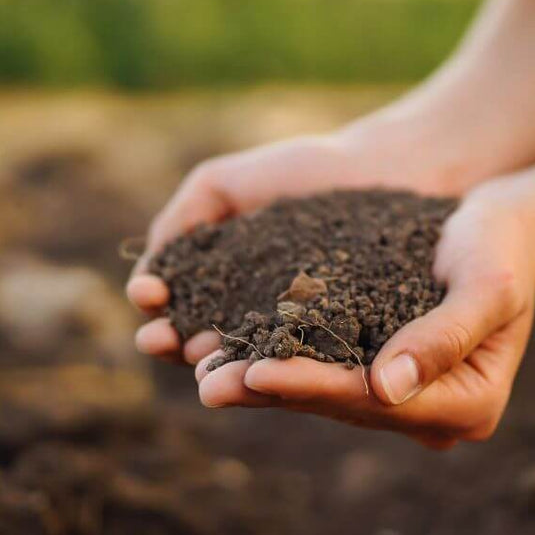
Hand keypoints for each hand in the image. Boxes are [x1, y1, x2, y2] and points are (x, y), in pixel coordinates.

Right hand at [127, 128, 452, 363]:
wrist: (386, 168)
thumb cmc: (307, 171)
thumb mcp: (225, 184)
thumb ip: (183, 219)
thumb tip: (148, 276)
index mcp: (226, 283)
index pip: (179, 307)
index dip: (158, 307)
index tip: (148, 298)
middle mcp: (257, 315)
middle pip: (204, 340)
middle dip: (176, 342)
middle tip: (160, 340)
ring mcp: (299, 333)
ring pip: (249, 358)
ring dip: (218, 363)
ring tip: (200, 359)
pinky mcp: (342, 343)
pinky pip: (307, 359)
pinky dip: (279, 366)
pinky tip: (259, 362)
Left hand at [194, 177, 534, 449]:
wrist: (507, 228)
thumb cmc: (502, 247)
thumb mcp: (487, 284)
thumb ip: (444, 336)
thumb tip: (386, 388)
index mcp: (471, 404)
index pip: (378, 401)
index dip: (315, 387)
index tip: (255, 372)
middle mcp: (437, 413)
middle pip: (345, 406)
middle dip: (275, 392)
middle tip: (208, 383)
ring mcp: (410, 397)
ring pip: (328, 394)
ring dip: (266, 383)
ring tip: (204, 371)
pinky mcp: (386, 372)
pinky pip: (328, 371)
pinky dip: (283, 361)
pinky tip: (233, 350)